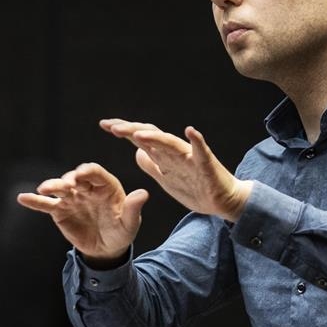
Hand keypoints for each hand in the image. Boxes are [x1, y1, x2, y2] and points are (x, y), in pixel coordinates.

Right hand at [17, 162, 149, 262]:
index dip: (87, 172)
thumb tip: (144, 193)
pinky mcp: (60, 210)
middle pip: (75, 178)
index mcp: (106, 185)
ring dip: (51, 186)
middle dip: (69, 179)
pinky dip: (34, 201)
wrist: (106, 250)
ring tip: (43, 189)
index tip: (81, 174)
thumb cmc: (121, 232)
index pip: (95, 173)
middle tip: (66, 184)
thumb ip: (134, 208)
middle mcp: (86, 187)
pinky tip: (22, 198)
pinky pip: (46, 205)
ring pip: (59, 189)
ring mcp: (72, 198)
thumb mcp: (130, 223)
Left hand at [100, 120, 251, 221]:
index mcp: (164, 157)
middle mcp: (175, 152)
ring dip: (155, 137)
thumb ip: (152, 165)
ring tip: (138, 133)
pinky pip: (201, 152)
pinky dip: (197, 141)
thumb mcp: (166, 180)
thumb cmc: (196, 188)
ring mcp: (190, 157)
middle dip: (132, 131)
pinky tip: (191, 131)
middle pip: (151, 137)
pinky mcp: (206, 166)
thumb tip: (137, 152)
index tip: (105, 125)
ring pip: (170, 143)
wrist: (222, 201)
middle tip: (113, 127)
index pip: (141, 139)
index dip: (124, 131)